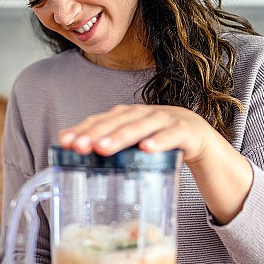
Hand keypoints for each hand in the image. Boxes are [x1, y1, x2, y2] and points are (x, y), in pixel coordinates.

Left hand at [58, 104, 214, 163]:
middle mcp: (143, 113)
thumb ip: (104, 140)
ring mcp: (164, 120)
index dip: (83, 129)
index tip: (66, 142)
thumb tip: (67, 142)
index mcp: (127, 115)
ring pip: (141, 126)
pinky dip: (159, 141)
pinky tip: (146, 149)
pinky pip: (171, 135)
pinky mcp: (184, 130)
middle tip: (81, 147)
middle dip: (97, 133)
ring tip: (104, 148)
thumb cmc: (157, 139)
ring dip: (121, 136)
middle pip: (118, 121)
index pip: (101, 119)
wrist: (197, 137)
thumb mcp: (131, 141)